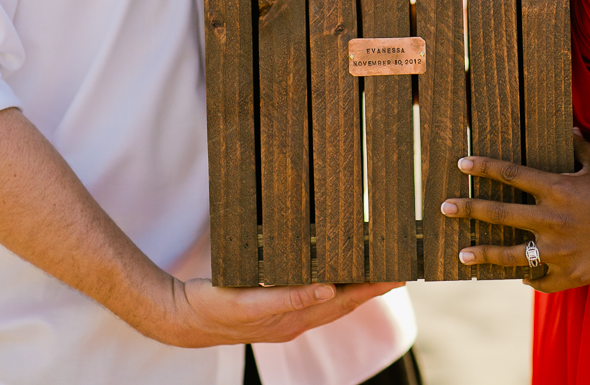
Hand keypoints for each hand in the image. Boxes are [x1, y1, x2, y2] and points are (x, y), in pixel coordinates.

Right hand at [155, 279, 403, 346]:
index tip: (398, 274)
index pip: (345, 301)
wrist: (187, 320)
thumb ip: (288, 299)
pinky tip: (338, 276)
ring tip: (380, 271)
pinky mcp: (279, 308)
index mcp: (296, 319)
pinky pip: (316, 297)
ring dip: (359, 287)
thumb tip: (328, 289)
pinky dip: (335, 286)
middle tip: (401, 269)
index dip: (372, 288)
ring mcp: (290, 317)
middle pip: (346, 301)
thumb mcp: (250, 303)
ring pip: (334, 300)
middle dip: (374, 286)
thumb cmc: (216, 308)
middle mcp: (299, 320)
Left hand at [440, 132, 589, 292]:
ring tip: (463, 254)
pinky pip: (541, 279)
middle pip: (499, 215)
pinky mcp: (572, 275)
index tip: (462, 164)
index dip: (484, 168)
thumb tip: (567, 127)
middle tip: (445, 209)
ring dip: (484, 254)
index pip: (511, 175)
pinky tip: (519, 275)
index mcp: (558, 188)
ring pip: (511, 255)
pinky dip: (530, 277)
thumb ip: (580, 145)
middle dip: (468, 210)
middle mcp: (553, 220)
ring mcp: (560, 251)